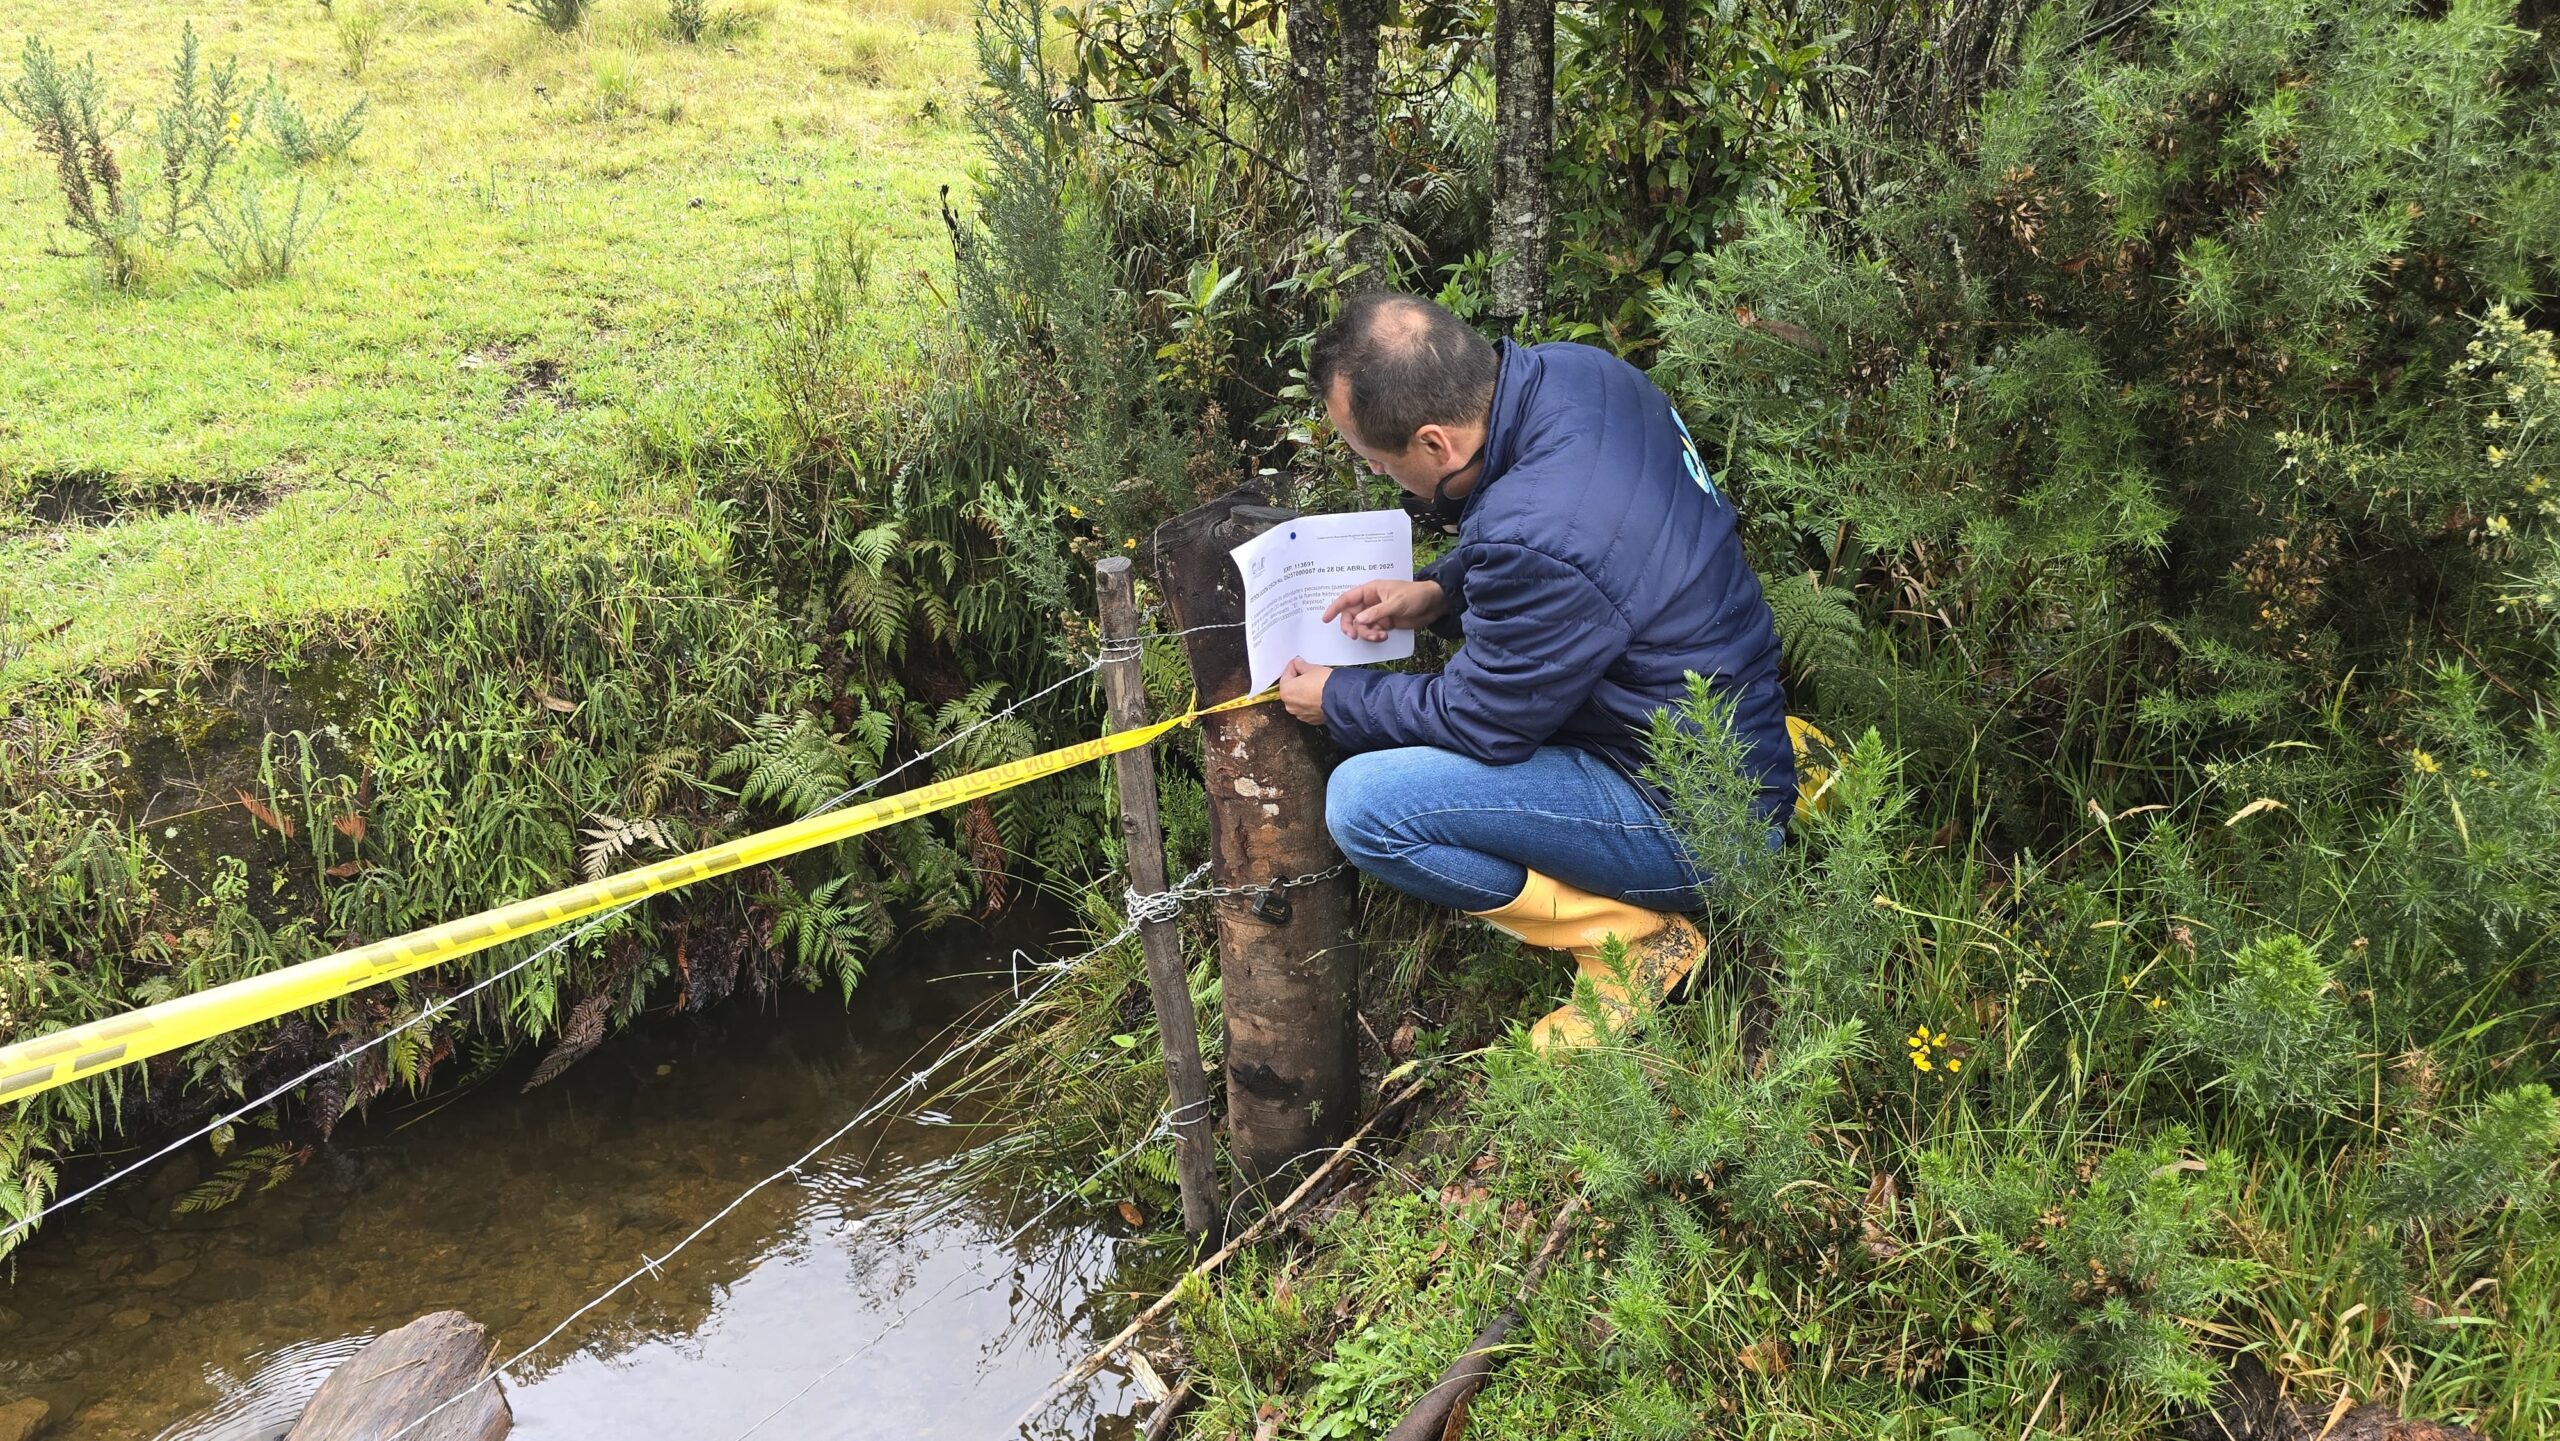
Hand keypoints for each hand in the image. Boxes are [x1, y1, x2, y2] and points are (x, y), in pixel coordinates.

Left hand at [1278, 657, 1331, 724]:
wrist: (1341, 700)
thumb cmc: (1326, 686)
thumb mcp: (1313, 668)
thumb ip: (1302, 665)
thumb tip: (1299, 664)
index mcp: (1286, 692)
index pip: (1286, 674)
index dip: (1293, 666)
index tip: (1297, 663)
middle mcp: (1290, 705)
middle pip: (1291, 689)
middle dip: (1297, 680)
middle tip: (1306, 673)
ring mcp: (1300, 714)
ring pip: (1299, 700)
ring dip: (1304, 692)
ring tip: (1315, 684)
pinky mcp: (1311, 719)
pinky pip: (1307, 708)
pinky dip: (1310, 702)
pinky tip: (1318, 695)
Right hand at [1320, 579, 1447, 640]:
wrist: (1435, 604)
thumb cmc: (1416, 596)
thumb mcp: (1396, 603)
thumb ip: (1377, 613)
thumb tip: (1358, 621)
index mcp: (1371, 590)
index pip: (1347, 598)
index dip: (1335, 608)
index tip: (1325, 619)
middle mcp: (1371, 601)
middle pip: (1351, 615)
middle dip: (1352, 627)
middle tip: (1355, 636)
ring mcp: (1377, 613)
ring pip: (1362, 626)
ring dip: (1367, 633)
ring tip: (1380, 636)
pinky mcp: (1384, 623)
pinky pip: (1372, 631)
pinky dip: (1375, 636)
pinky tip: (1385, 636)